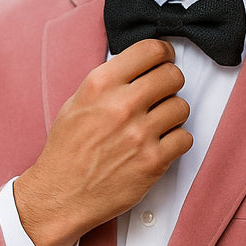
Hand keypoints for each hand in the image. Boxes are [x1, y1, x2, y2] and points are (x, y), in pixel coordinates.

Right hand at [14, 39, 191, 245]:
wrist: (61, 195)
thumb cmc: (67, 150)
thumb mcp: (76, 103)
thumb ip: (109, 82)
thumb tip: (139, 66)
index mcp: (100, 85)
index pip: (150, 50)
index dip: (164, 53)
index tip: (165, 60)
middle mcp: (121, 105)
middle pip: (172, 76)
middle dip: (170, 83)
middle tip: (162, 94)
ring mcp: (139, 134)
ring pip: (182, 107)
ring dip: (173, 114)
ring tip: (157, 123)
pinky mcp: (153, 161)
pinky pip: (185, 138)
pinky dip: (176, 141)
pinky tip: (160, 144)